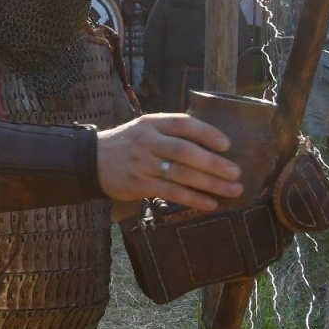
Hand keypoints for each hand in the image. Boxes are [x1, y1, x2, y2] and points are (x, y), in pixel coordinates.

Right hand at [95, 113, 241, 210]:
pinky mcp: (139, 184)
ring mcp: (142, 164)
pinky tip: (210, 204)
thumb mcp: (144, 129)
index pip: (182, 124)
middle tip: (236, 173)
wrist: (92, 160)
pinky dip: (193, 199)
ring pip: (181, 174)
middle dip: (214, 163)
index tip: (227, 144)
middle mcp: (147, 141)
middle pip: (185, 151)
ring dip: (210, 184)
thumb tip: (212, 143)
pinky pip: (171, 193)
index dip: (207, 133)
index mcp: (151, 123)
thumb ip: (171, 132)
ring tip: (232, 190)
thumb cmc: (128, 144)